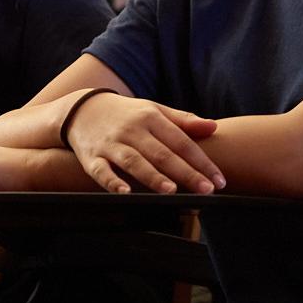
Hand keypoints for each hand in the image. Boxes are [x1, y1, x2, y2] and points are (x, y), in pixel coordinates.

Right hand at [64, 92, 223, 194]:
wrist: (83, 109)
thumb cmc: (127, 115)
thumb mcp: (155, 110)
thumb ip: (184, 121)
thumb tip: (213, 127)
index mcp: (151, 118)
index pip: (181, 141)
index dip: (201, 161)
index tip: (218, 180)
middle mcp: (132, 130)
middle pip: (162, 153)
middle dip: (185, 173)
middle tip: (206, 190)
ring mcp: (111, 144)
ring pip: (134, 161)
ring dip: (152, 176)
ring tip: (171, 191)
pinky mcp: (91, 158)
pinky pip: (101, 171)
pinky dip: (112, 182)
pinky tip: (125, 192)